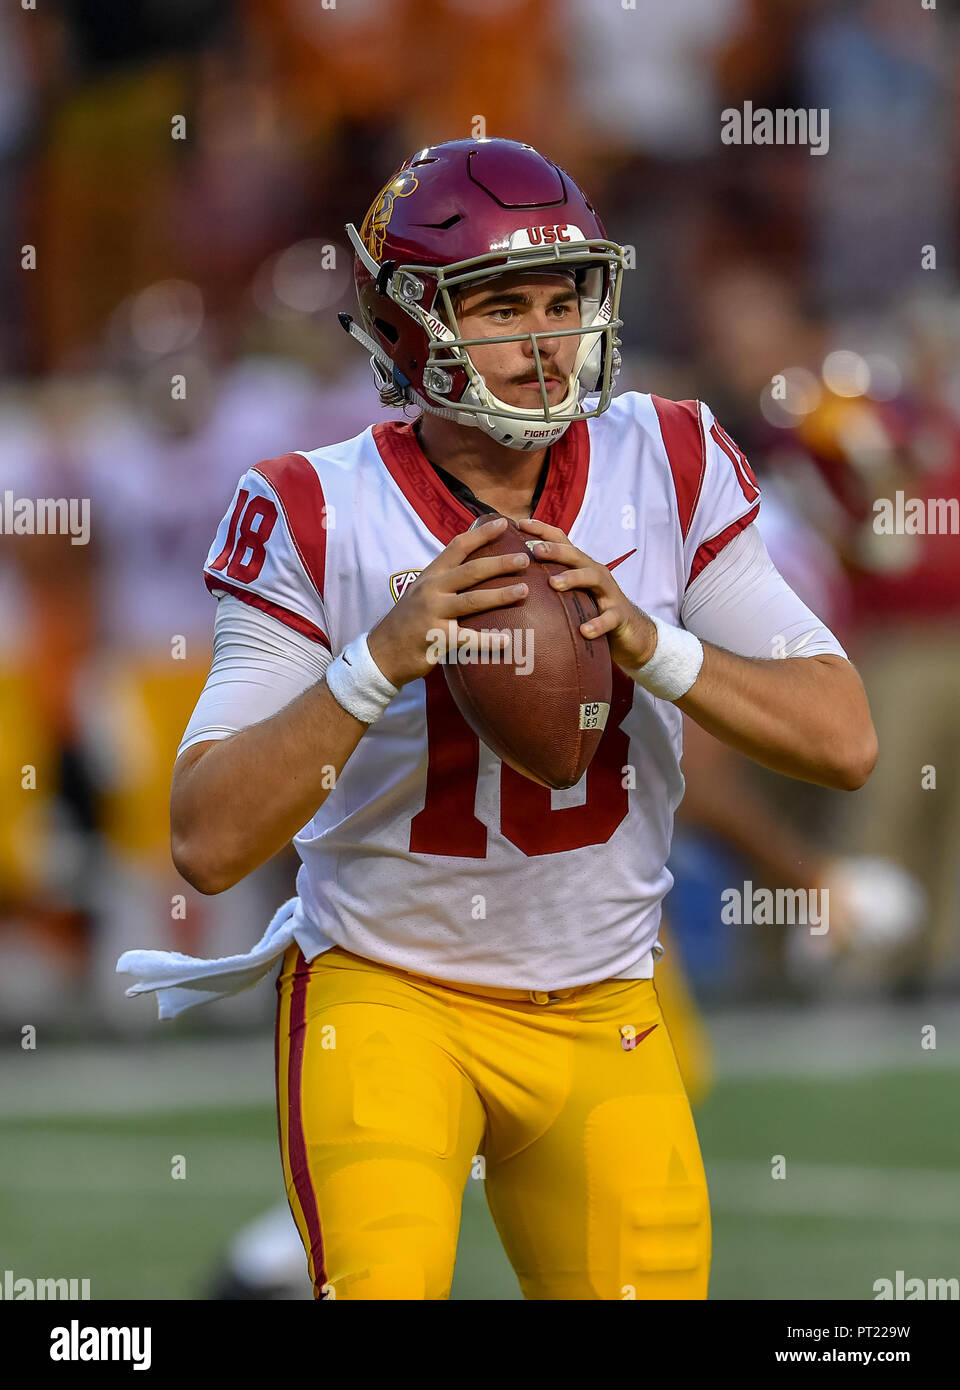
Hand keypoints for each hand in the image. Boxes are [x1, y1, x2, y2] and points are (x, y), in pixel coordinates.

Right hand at [367, 516, 529, 686]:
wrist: (382, 652)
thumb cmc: (408, 621)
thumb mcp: (422, 591)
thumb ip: (445, 579)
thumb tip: (475, 566)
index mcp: (431, 574)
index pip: (458, 547)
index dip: (482, 534)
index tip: (504, 523)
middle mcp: (432, 589)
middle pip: (471, 571)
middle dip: (500, 563)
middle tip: (524, 558)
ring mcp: (433, 613)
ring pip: (472, 600)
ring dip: (500, 595)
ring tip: (524, 590)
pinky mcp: (436, 637)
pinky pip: (467, 638)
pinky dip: (488, 640)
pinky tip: (507, 641)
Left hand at [517, 518, 657, 671]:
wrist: (630, 631)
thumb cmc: (592, 609)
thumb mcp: (571, 592)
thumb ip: (548, 582)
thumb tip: (510, 580)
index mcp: (579, 566)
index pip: (561, 541)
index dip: (542, 530)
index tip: (519, 523)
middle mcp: (594, 572)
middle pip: (575, 555)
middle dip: (555, 550)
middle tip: (534, 550)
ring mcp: (608, 592)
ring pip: (592, 578)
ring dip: (572, 578)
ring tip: (553, 584)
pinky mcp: (619, 615)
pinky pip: (608, 618)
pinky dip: (597, 623)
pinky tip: (584, 630)